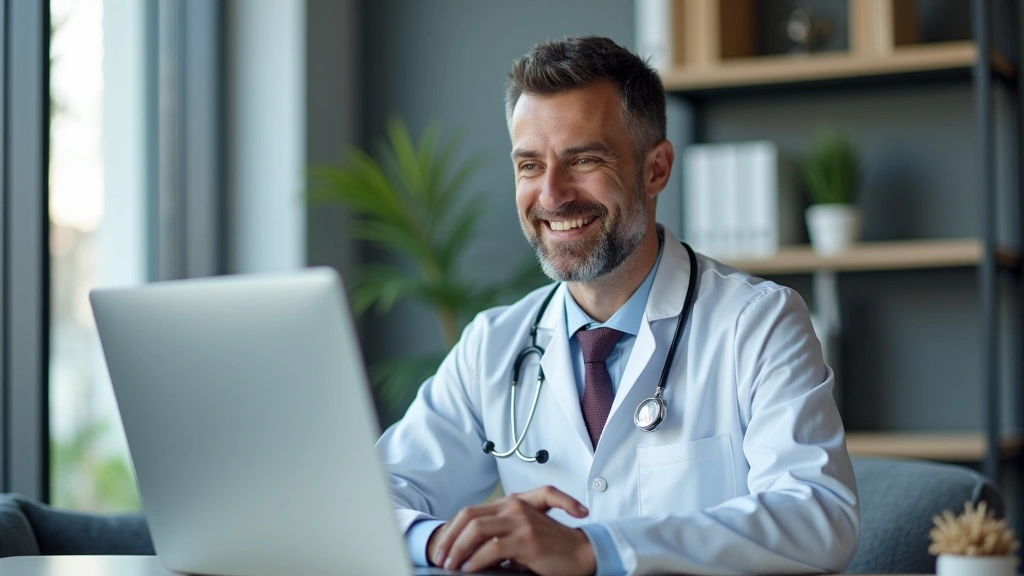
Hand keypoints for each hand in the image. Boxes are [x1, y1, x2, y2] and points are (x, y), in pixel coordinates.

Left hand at [429, 485, 594, 574]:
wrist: (581, 552)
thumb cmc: (552, 546)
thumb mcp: (522, 533)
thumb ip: (499, 534)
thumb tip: (468, 552)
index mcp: (511, 502)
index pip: (470, 512)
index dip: (452, 530)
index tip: (442, 548)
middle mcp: (514, 506)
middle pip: (469, 517)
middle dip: (450, 539)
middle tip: (441, 558)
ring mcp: (520, 521)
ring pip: (477, 530)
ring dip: (458, 549)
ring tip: (451, 564)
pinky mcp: (526, 539)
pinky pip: (492, 549)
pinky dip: (476, 560)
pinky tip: (469, 568)